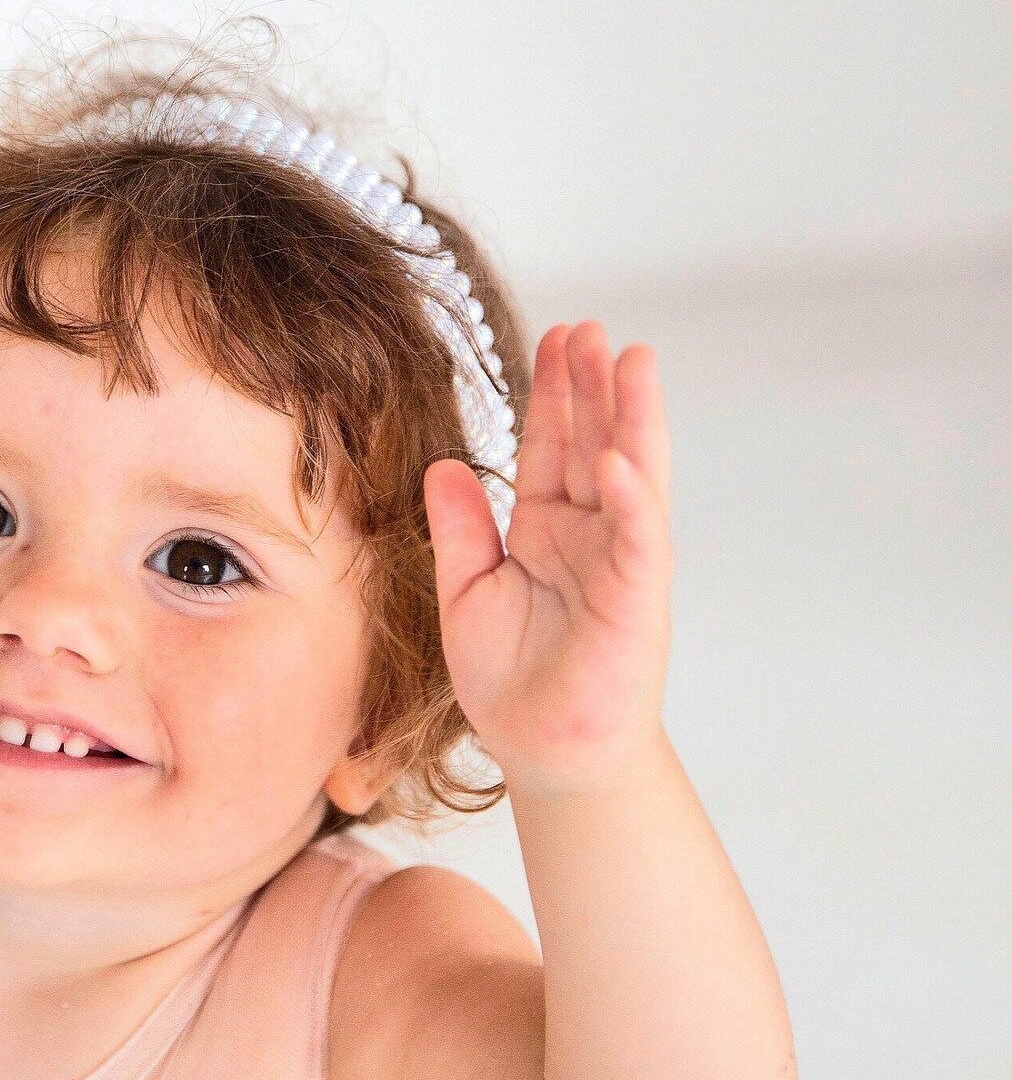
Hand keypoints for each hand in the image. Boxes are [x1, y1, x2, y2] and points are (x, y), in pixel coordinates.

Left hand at [424, 320, 674, 795]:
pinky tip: (617, 460)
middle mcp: (590, 535)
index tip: (552, 338)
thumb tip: (442, 465)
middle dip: (593, 386)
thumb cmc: (511, 680)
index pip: (552, 446)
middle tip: (589, 328)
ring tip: (630, 359)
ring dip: (631, 419)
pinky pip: (637, 542)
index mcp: (548, 528)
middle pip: (595, 443)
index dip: (552, 394)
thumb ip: (460, 529)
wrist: (543, 751)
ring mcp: (619, 563)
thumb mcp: (465, 592)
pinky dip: (630, 500)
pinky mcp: (636, 601)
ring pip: (630, 476)